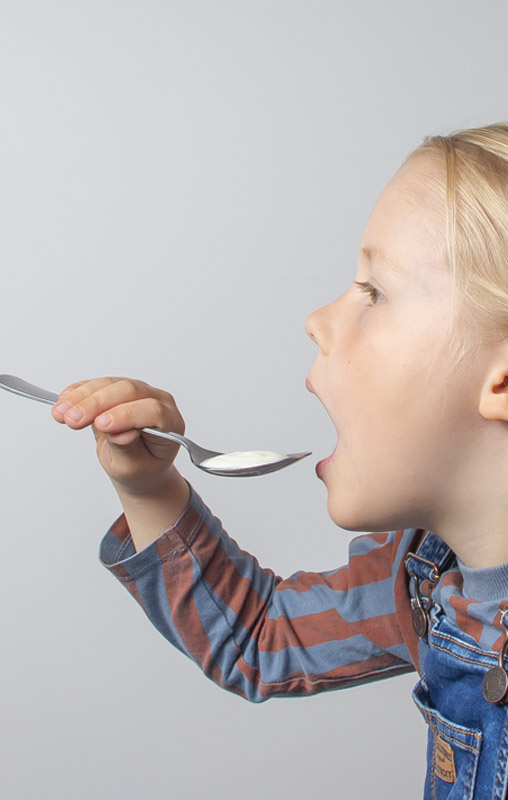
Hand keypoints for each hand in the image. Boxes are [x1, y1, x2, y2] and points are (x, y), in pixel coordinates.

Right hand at [52, 377, 185, 496]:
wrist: (136, 466)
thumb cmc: (140, 468)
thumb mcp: (133, 468)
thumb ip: (127, 449)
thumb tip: (119, 434)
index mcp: (170, 423)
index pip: (152, 411)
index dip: (126, 415)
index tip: (102, 425)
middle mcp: (157, 401)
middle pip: (129, 391)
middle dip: (97, 404)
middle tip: (72, 420)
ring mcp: (138, 392)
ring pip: (109, 384)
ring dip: (82, 397)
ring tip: (60, 413)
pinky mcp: (117, 389)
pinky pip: (97, 384)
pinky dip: (78, 392)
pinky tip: (63, 401)